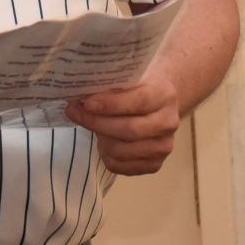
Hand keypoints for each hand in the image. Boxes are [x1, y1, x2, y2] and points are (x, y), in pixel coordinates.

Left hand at [65, 74, 182, 176]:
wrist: (159, 103)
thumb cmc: (138, 87)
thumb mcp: (129, 78)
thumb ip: (110, 86)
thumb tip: (80, 99)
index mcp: (164, 95)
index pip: (139, 102)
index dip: (110, 104)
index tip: (86, 103)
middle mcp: (169, 123)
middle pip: (129, 130)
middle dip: (97, 123)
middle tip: (75, 113)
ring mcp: (163, 146)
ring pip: (122, 151)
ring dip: (101, 139)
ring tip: (93, 127)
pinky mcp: (155, 164)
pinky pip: (121, 166)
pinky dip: (106, 156)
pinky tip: (104, 142)